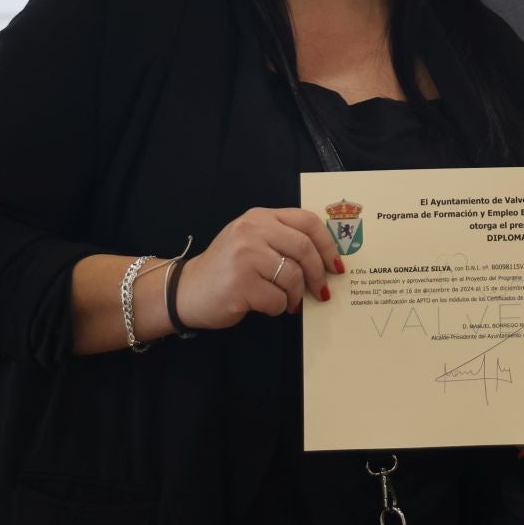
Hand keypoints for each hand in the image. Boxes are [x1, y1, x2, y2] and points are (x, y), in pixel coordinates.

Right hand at [172, 207, 339, 328]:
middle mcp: (251, 231)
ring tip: (288, 301)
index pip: (306, 221)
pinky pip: (277, 299)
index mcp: (259, 217)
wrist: (186, 290)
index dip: (328, 244)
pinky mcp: (241, 284)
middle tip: (321, 290)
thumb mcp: (251, 240)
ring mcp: (245, 257)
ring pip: (293, 276)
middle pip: (304, 248)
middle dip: (318, 273)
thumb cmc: (226, 268)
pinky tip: (266, 306)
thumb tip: (325, 257)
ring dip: (296, 295)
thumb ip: (281, 239)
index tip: (337, 264)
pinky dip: (277, 307)